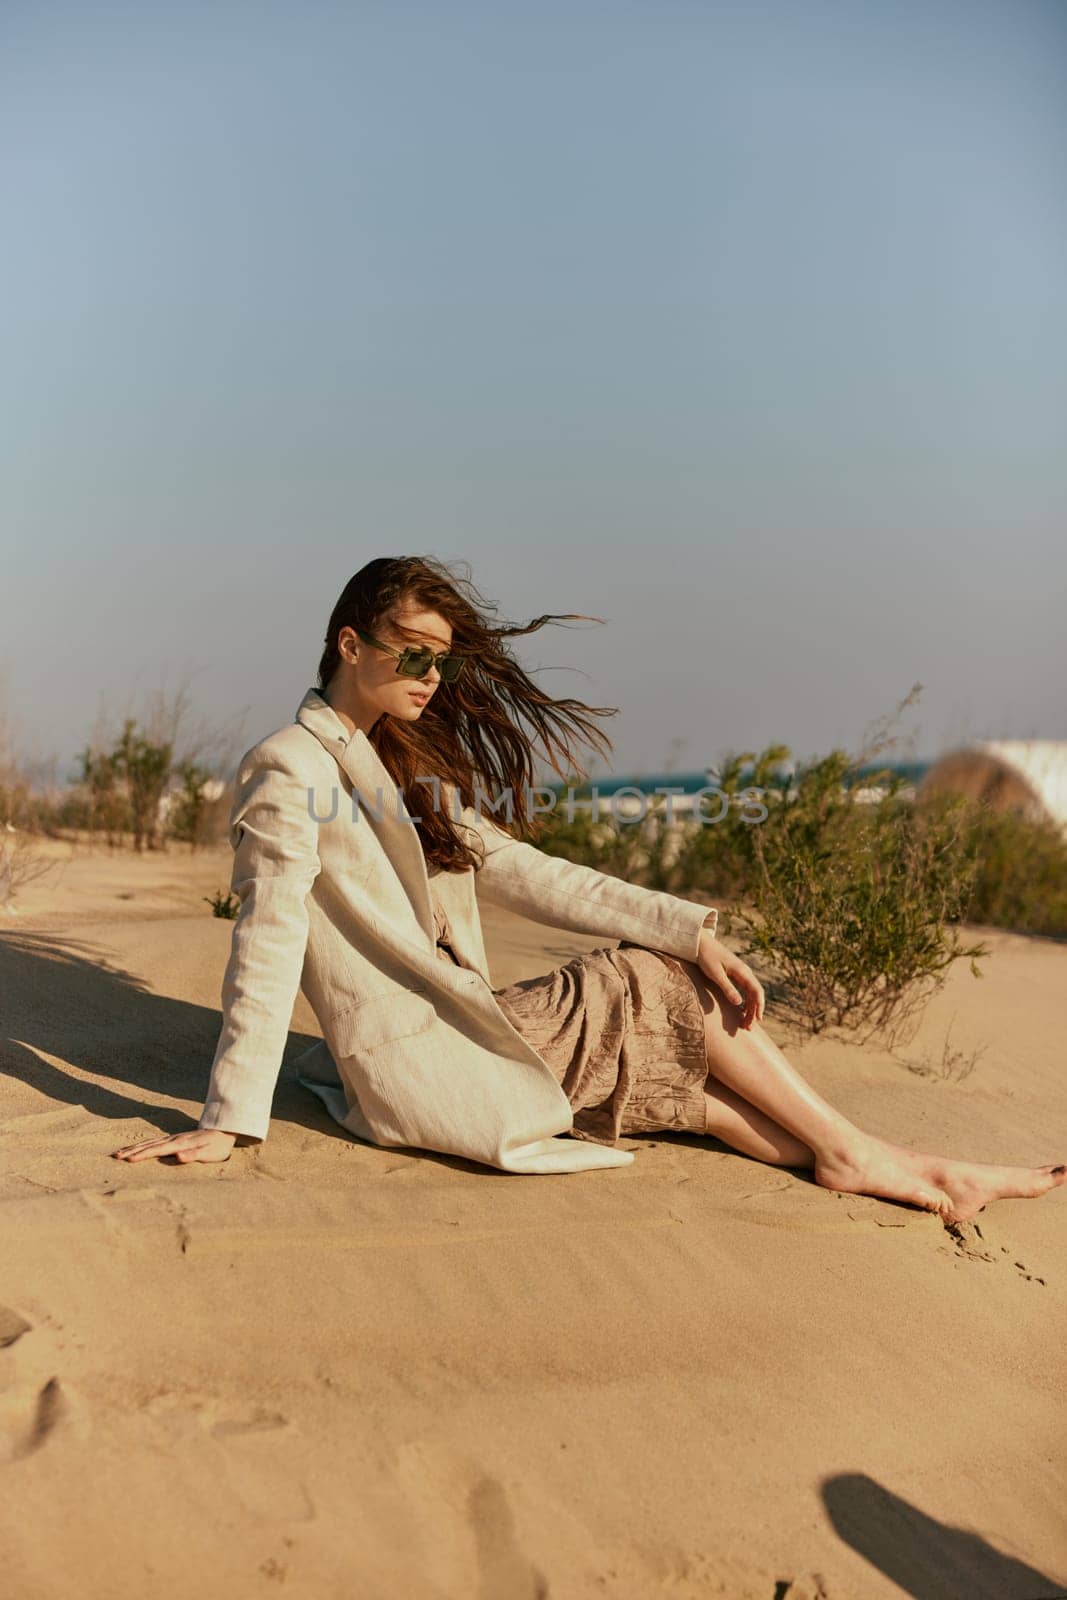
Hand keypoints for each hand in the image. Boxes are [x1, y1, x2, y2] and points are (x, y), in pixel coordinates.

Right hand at [113, 1127, 237, 1163]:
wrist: (225, 1130)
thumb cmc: (217, 1146)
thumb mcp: (209, 1153)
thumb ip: (193, 1155)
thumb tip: (178, 1157)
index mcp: (179, 1144)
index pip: (157, 1150)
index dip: (142, 1155)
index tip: (128, 1160)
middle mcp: (173, 1139)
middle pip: (149, 1145)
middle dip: (132, 1151)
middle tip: (115, 1156)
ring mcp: (173, 1138)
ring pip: (149, 1143)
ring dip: (134, 1148)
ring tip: (119, 1153)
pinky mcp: (174, 1140)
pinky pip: (154, 1143)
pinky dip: (142, 1146)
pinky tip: (136, 1149)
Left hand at [697, 933, 764, 1028]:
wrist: (700, 943)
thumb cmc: (706, 957)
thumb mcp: (715, 974)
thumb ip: (727, 988)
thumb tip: (739, 1004)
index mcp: (742, 972)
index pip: (757, 991)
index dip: (759, 1006)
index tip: (758, 1020)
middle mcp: (745, 973)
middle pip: (755, 995)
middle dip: (754, 1012)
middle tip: (748, 1027)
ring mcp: (741, 973)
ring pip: (750, 994)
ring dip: (750, 1009)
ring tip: (745, 1023)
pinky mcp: (735, 975)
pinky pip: (745, 991)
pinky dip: (745, 1002)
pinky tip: (742, 1011)